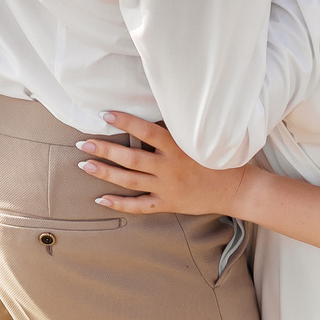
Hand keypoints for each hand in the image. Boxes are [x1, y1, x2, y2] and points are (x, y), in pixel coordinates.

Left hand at [79, 114, 247, 215]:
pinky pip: (139, 206)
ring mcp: (167, 188)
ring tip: (85, 164)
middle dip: (105, 150)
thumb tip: (152, 113)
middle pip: (131, 158)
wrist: (236, 189)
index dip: (126, 122)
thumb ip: (177, 129)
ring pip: (130, 181)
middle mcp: (170, 168)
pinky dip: (119, 203)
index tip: (105, 115)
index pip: (147, 132)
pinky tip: (100, 198)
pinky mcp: (167, 204)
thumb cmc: (220, 158)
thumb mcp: (200, 138)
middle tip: (83, 143)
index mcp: (178, 148)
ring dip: (105, 173)